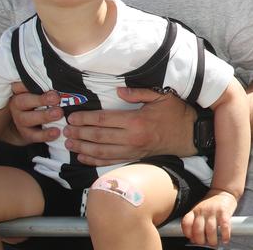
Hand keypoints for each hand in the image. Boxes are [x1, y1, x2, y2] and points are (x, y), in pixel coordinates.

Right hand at [9, 82, 62, 143]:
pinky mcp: (25, 133)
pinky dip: (45, 134)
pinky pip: (34, 135)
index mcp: (20, 91)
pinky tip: (57, 132)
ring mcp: (19, 120)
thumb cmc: (42, 101)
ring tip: (59, 114)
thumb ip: (47, 86)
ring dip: (44, 116)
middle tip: (56, 98)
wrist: (32, 124)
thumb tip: (64, 79)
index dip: (27, 84)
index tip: (43, 82)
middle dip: (41, 100)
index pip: (20, 85)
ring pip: (27, 119)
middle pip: (23, 101)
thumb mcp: (41, 92)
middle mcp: (17, 105)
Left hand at [62, 87, 194, 164]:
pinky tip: (82, 157)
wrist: (188, 135)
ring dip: (83, 148)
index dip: (86, 119)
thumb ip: (139, 93)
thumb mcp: (161, 96)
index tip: (72, 117)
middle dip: (79, 133)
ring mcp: (132, 151)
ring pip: (101, 152)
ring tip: (68, 143)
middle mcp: (131, 138)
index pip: (104, 120)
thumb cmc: (175, 113)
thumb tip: (119, 91)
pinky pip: (110, 161)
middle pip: (99, 137)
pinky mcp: (134, 158)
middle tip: (63, 130)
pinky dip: (94, 160)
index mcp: (136, 121)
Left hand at [181, 188, 236, 246]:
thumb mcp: (199, 210)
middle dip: (201, 240)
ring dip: (212, 240)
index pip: (186, 223)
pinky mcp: (224, 212)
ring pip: (210, 230)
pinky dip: (225, 235)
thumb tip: (194, 239)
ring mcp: (213, 211)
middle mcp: (203, 211)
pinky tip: (225, 239)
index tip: (192, 238)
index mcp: (194, 211)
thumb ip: (195, 222)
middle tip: (204, 243)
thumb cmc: (211, 204)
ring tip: (214, 243)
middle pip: (198, 229)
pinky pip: (224, 226)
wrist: (223, 192)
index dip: (188, 233)